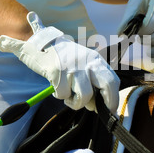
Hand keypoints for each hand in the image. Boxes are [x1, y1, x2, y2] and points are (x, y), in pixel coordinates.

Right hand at [0, 12, 119, 112]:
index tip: (109, 109)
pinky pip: (64, 95)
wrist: (40, 43)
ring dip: (76, 103)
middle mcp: (87, 62)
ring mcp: (73, 66)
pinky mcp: (58, 71)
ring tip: (69, 97)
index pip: (113, 80)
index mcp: (95, 60)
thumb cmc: (64, 59)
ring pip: (85, 96)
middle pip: (107, 85)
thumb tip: (97, 105)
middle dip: (102, 102)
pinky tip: (56, 87)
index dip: (113, 99)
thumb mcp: (83, 63)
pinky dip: (60, 96)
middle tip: (92, 108)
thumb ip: (92, 80)